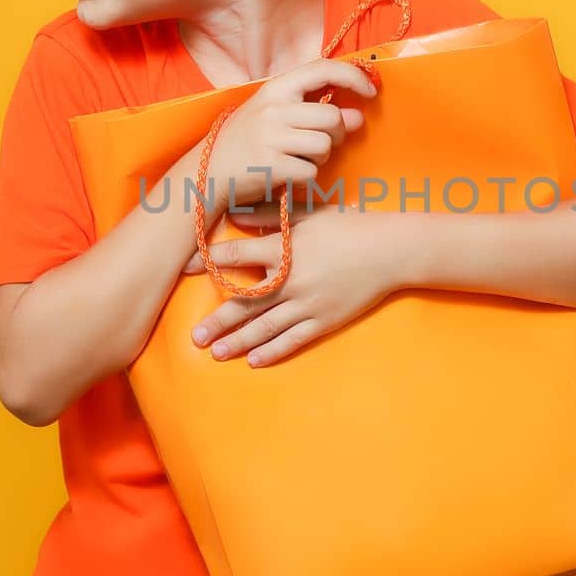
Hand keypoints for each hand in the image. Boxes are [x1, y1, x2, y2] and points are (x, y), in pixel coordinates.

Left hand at [184, 201, 403, 366]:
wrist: (391, 250)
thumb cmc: (349, 226)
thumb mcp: (308, 214)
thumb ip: (268, 215)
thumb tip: (233, 215)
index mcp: (285, 248)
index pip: (236, 257)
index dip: (208, 262)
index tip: (185, 269)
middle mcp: (292, 279)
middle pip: (245, 303)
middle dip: (218, 321)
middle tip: (195, 337)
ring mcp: (308, 303)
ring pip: (265, 327)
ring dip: (237, 342)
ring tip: (216, 354)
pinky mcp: (324, 320)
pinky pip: (293, 340)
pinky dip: (272, 351)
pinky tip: (253, 361)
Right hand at [205, 58, 375, 210]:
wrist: (207, 171)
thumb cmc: (247, 140)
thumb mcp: (275, 114)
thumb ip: (315, 110)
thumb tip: (358, 116)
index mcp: (275, 88)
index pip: (323, 68)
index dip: (354, 77)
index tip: (371, 90)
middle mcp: (273, 108)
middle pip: (332, 117)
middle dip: (338, 134)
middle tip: (324, 142)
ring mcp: (270, 137)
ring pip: (325, 146)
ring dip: (321, 158)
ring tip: (300, 158)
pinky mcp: (270, 166)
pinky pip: (311, 172)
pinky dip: (307, 177)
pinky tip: (288, 174)